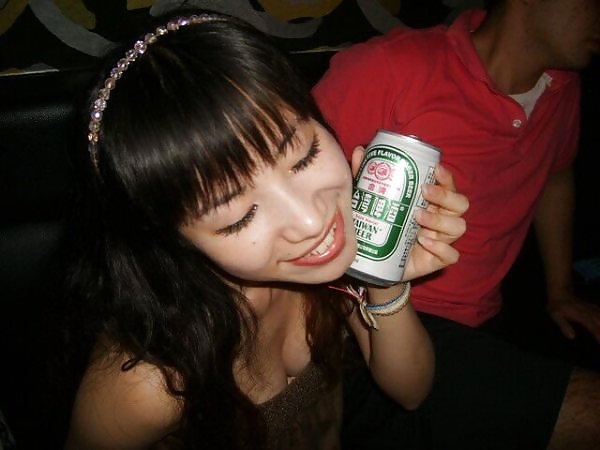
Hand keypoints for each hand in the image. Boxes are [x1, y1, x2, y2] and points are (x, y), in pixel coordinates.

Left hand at [350, 148, 468, 281]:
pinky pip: (451, 255)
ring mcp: (442, 240)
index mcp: (432, 202)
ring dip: (440, 221)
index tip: (436, 169)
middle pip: (460, 204)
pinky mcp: (437, 260)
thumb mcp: (372, 200)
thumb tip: (361, 150)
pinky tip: (424, 241)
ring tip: (418, 217)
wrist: (376, 263)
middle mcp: (442, 218)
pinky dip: (441, 248)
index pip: (448, 185)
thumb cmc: (380, 226)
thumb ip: (367, 177)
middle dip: (445, 196)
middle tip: (424, 192)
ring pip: (458, 227)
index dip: (446, 177)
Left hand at [546, 293, 599, 342]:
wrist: (560, 294)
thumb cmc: (557, 308)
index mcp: (579, 314)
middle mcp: (587, 311)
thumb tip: (572, 337)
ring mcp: (591, 308)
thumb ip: (564, 326)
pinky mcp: (592, 308)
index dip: (597, 333)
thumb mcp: (556, 316)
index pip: (590, 325)